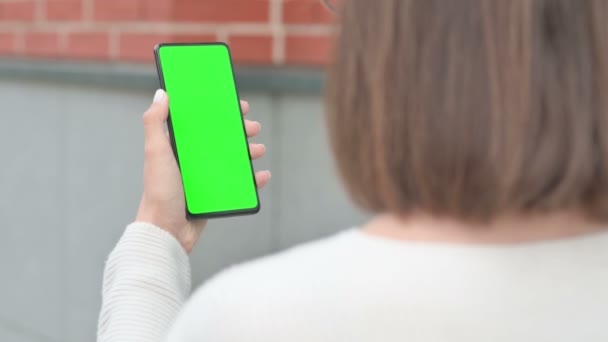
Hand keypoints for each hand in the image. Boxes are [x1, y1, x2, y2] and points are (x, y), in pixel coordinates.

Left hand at [136, 89, 270, 252]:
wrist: (166, 230)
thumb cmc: (158, 192)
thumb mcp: (156, 152)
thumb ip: (154, 122)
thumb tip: (162, 93)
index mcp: (179, 147)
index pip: (202, 123)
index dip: (218, 112)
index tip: (235, 104)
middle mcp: (193, 160)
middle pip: (221, 139)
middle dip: (239, 131)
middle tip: (253, 127)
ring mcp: (205, 177)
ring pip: (233, 159)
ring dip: (248, 152)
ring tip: (258, 150)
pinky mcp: (215, 194)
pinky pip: (239, 184)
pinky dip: (253, 179)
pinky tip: (262, 175)